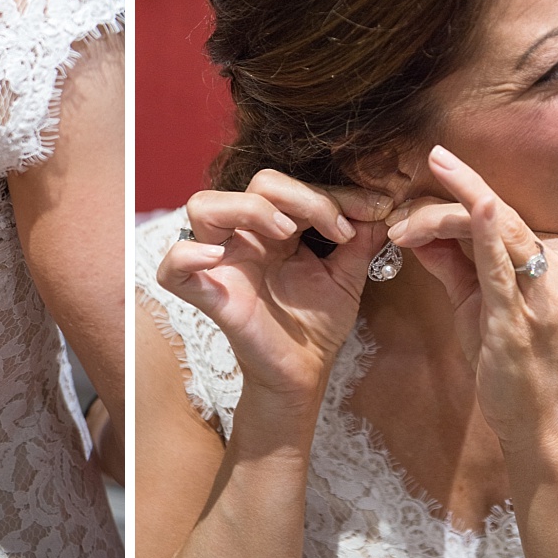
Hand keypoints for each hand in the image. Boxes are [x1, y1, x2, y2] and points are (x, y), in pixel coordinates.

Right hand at [157, 170, 391, 407]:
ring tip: (285, 232)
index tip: (372, 213)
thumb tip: (384, 205)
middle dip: (298, 195)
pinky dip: (186, 256)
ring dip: (248, 208)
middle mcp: (245, 238)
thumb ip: (362, 239)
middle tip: (333, 226)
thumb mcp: (347, 274)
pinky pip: (173, 269)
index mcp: (274, 229)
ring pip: (204, 206)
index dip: (330, 193)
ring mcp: (223, 264)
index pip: (290, 187)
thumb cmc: (317, 323)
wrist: (306, 373)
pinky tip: (216, 257)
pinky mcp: (210, 295)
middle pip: (253, 185)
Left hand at [387, 146, 557, 447]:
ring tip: (415, 197)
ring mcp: (543, 292)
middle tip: (418, 175)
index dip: (457, 196)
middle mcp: (556, 267)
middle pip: (499, 212)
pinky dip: (489, 234)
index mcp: (552, 258)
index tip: (415, 193)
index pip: (501, 211)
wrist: (536, 420)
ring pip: (499, 228)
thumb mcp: (476, 301)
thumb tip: (419, 232)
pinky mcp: (523, 318)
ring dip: (447, 212)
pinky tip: (478, 206)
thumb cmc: (509, 360)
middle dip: (451, 193)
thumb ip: (452, 263)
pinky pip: (505, 268)